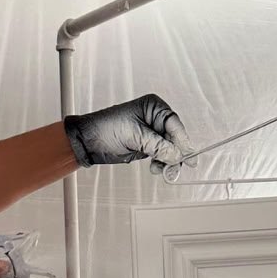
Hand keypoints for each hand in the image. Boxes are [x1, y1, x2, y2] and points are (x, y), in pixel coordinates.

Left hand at [63, 94, 192, 173]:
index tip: (188, 154)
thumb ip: (158, 146)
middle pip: (174, 138)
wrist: (89, 141)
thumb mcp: (135, 136)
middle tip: (177, 166)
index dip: (182, 140)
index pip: (174, 123)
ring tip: (164, 170)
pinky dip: (160, 163)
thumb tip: (177, 155)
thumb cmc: (106, 129)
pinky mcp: (146, 145)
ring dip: (168, 161)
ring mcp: (151, 133)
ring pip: (169, 149)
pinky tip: (156, 168)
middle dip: (175, 153)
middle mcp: (154, 118)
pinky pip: (160, 155)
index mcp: (153, 107)